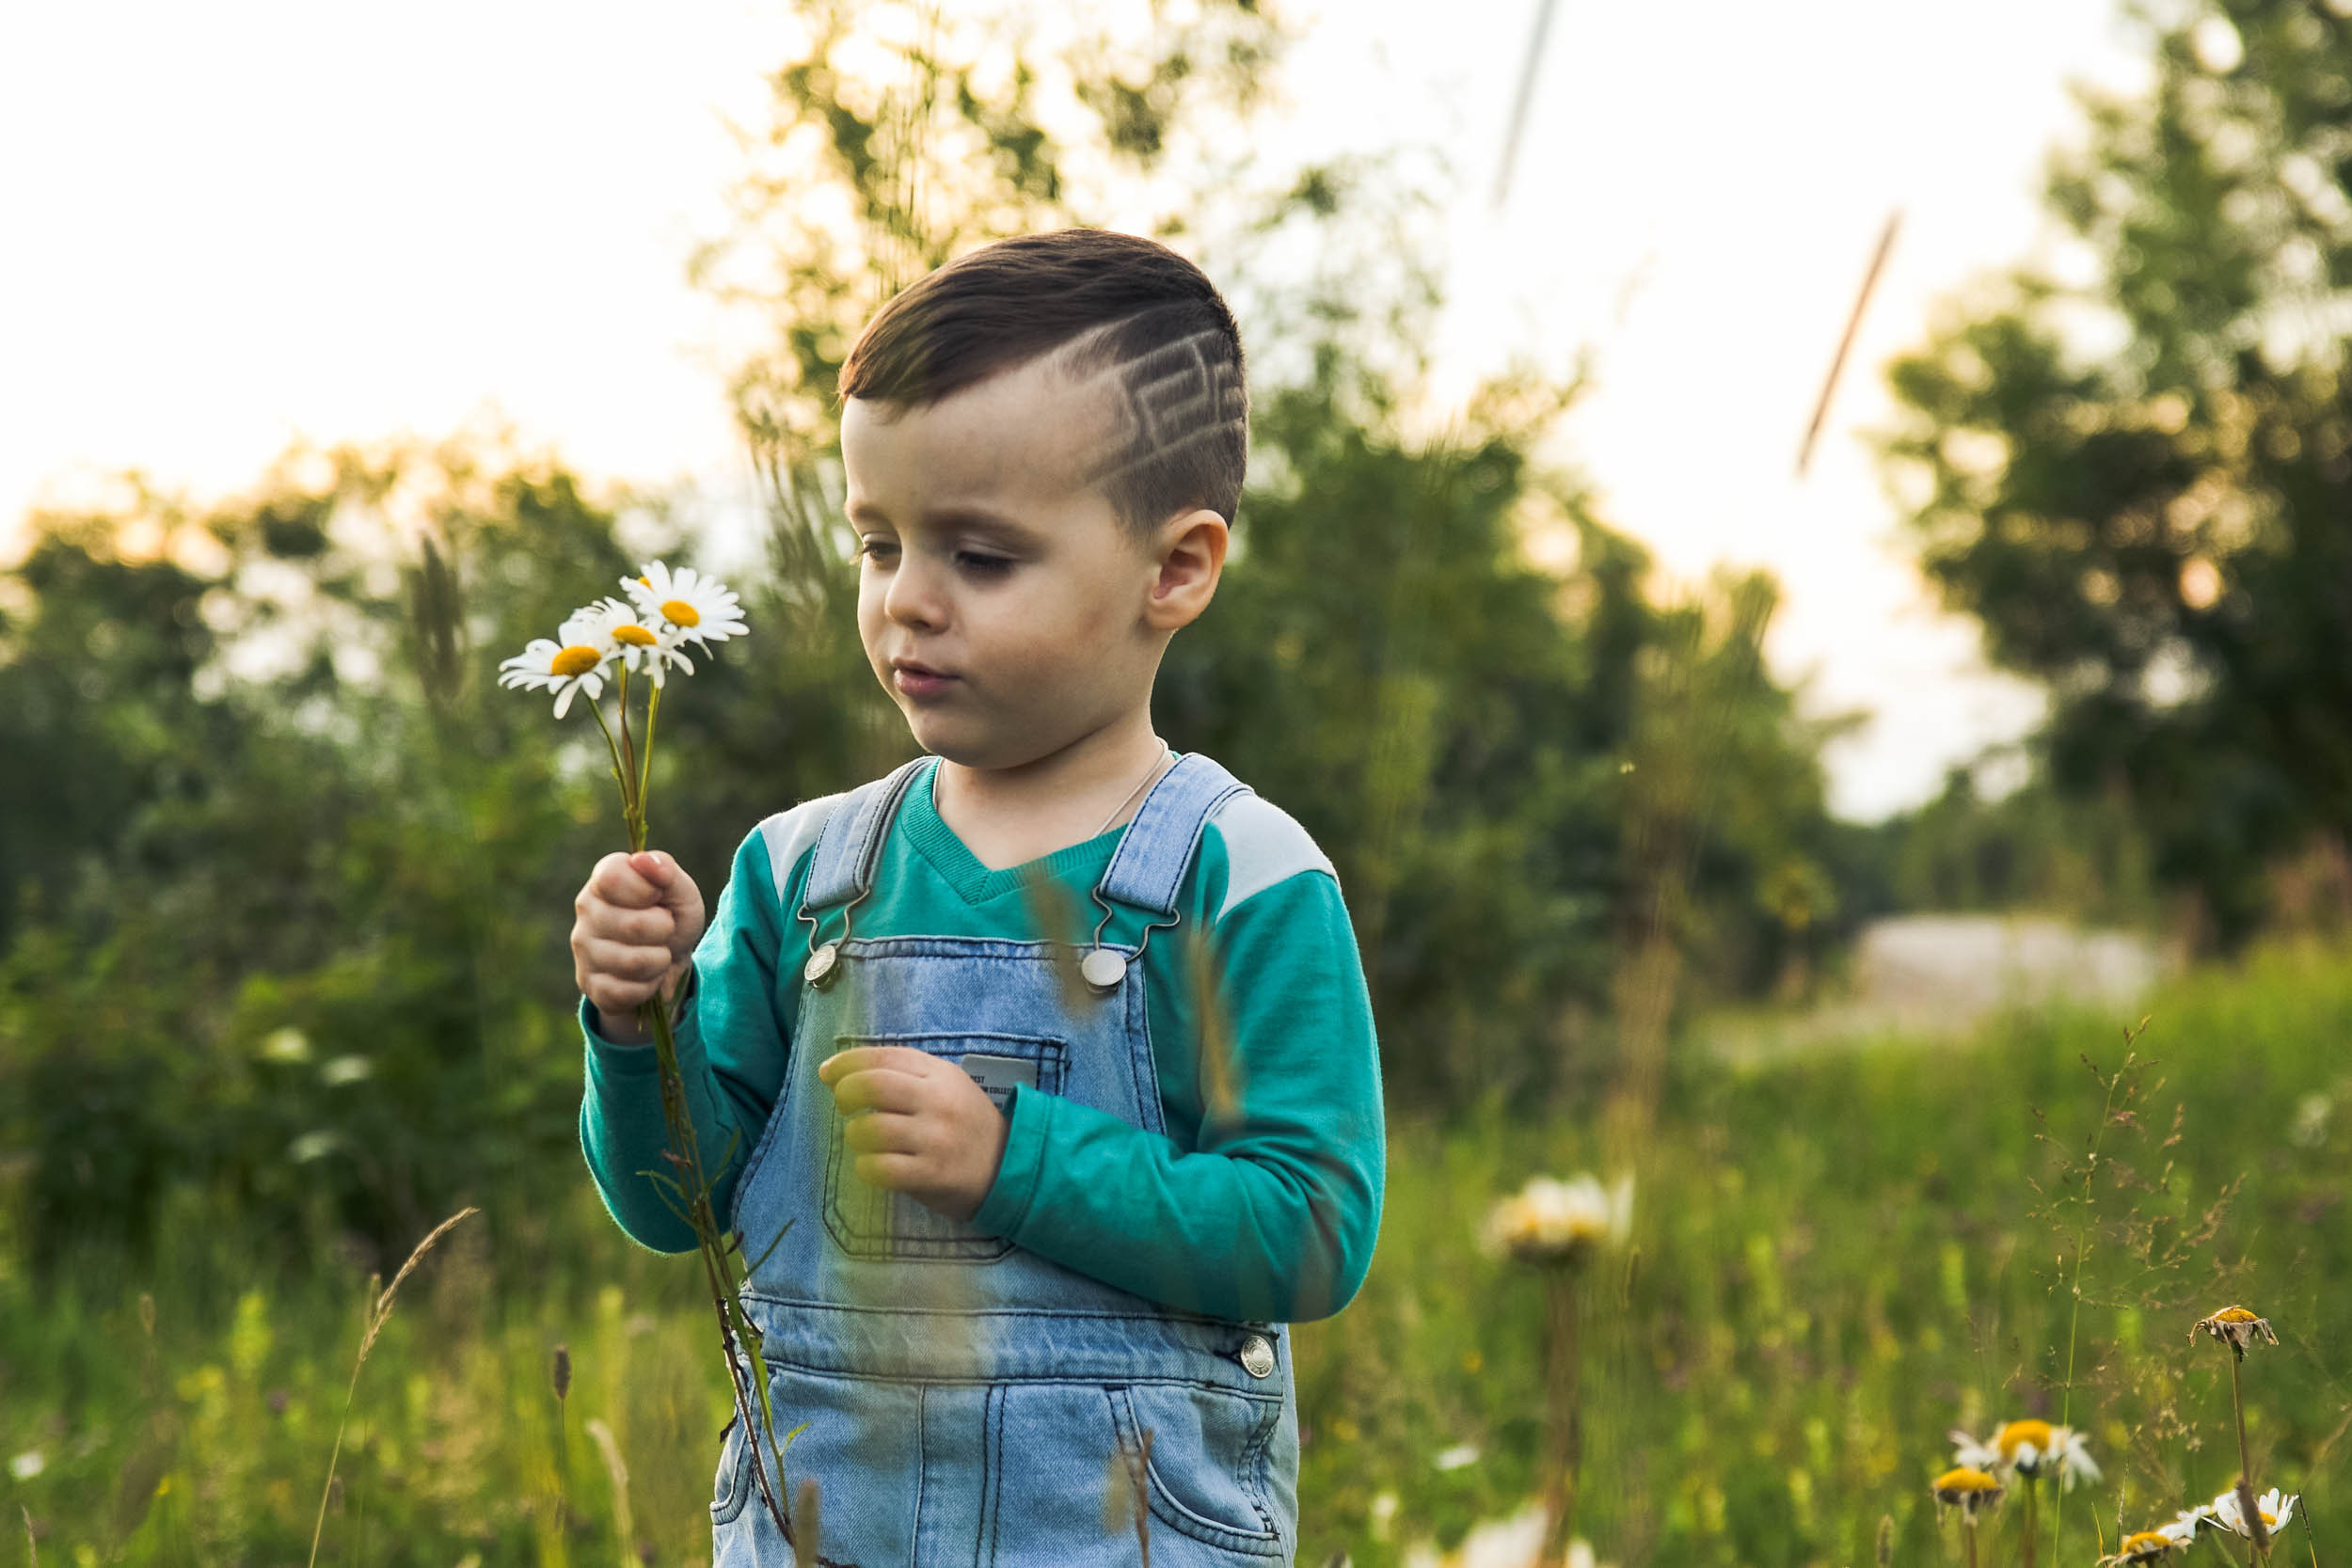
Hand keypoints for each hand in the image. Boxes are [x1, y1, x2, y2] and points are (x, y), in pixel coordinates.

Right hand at [572, 850, 705, 1040]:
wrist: (668, 962)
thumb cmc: (671, 917)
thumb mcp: (680, 891)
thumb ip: (666, 870)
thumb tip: (644, 860)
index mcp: (604, 879)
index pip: (614, 878)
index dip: (648, 890)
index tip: (658, 896)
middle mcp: (585, 910)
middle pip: (634, 925)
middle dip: (664, 931)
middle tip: (664, 929)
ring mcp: (583, 949)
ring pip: (633, 963)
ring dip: (659, 961)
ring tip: (657, 952)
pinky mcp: (588, 984)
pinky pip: (625, 992)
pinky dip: (648, 987)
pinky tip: (645, 976)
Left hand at [818, 1046, 1010, 1222]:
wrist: (1008, 1166)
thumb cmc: (965, 1123)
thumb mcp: (947, 1085)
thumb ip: (905, 1074)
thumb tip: (843, 1072)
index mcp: (939, 1074)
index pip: (884, 1057)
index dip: (847, 1062)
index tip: (827, 1072)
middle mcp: (937, 1102)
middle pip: (872, 1086)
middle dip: (845, 1094)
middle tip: (843, 1105)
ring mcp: (935, 1139)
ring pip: (871, 1129)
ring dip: (854, 1134)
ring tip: (862, 1139)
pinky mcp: (931, 1175)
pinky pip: (880, 1168)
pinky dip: (865, 1167)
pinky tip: (871, 1165)